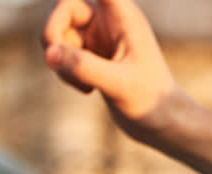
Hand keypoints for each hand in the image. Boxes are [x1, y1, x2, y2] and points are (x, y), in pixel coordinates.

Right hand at [41, 0, 179, 134]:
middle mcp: (110, 21)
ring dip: (59, 58)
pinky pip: (62, 53)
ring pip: (59, 34)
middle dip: (53, 35)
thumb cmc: (151, 102)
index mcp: (123, 16)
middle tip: (55, 61)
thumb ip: (84, 67)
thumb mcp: (118, 85)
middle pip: (64, 9)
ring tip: (81, 84)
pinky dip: (64, 69)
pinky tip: (85, 90)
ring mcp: (100, 38)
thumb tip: (49, 53)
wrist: (162, 125)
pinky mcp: (92, 56)